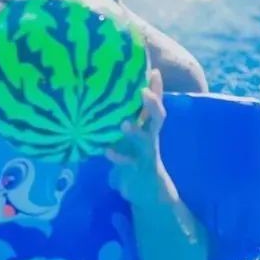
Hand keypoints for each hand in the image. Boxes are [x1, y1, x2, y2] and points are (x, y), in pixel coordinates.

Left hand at [106, 69, 174, 206]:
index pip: (154, 103)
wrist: (147, 190)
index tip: (153, 69)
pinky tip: (107, 150)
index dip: (156, 87)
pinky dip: (117, 157)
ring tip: (124, 123)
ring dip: (135, 131)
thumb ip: (123, 117)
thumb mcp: (131, 135)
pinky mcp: (138, 170)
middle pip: (158, 117)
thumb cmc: (134, 156)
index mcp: (148, 126)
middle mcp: (150, 137)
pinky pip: (128, 163)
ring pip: (145, 140)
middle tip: (143, 90)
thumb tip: (102, 93)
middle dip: (153, 103)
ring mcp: (146, 154)